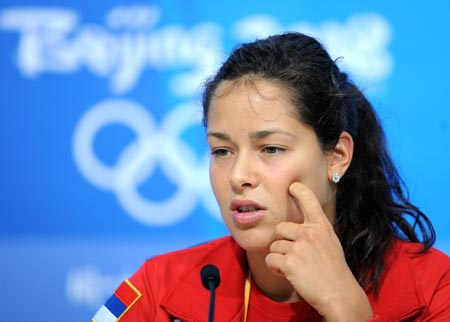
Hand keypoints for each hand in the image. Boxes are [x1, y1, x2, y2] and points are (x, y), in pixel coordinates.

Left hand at [265, 182, 372, 321]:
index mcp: (321, 226)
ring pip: (274, 246)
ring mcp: (299, 247)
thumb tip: (294, 227)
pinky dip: (275, 268)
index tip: (292, 185)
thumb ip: (314, 232)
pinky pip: (271, 259)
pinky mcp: (289, 262)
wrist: (339, 294)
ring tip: (297, 267)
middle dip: (282, 241)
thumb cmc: (334, 270)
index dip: (299, 191)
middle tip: (295, 256)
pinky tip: (289, 273)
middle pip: (280, 228)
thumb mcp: (330, 242)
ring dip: (280, 257)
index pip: (309, 200)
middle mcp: (309, 233)